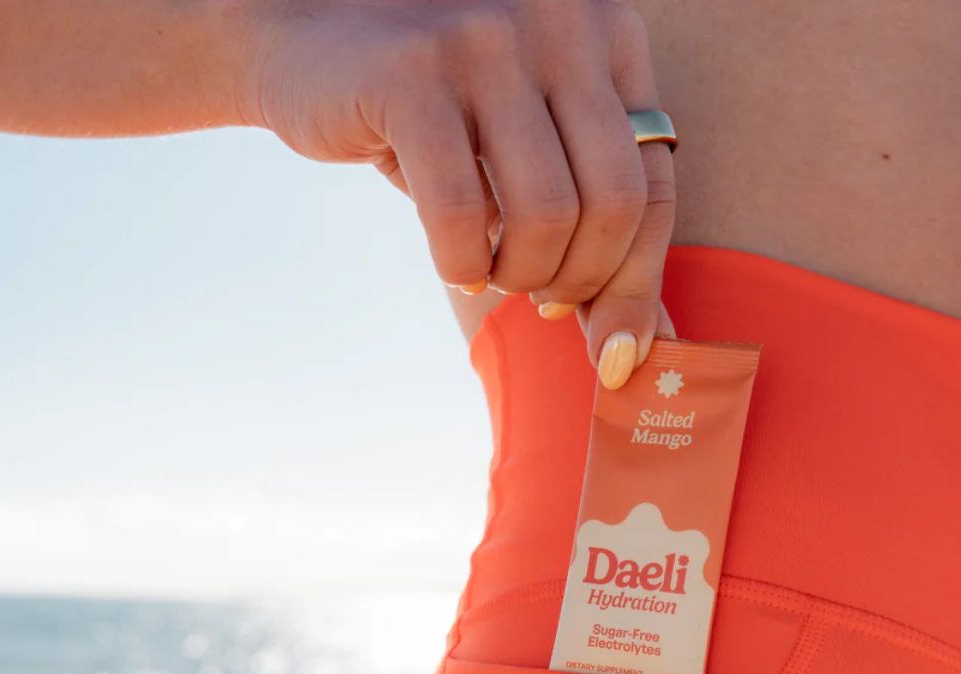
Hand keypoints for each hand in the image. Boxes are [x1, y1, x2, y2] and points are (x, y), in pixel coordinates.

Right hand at [238, 0, 676, 386]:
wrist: (303, 40)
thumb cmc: (435, 115)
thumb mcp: (529, 152)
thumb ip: (591, 228)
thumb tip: (632, 351)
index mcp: (610, 34)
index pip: (656, 186)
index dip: (638, 283)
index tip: (616, 352)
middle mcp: (563, 19)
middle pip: (614, 204)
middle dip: (579, 282)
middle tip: (538, 299)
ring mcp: (488, 38)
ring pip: (548, 213)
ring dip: (518, 274)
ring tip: (491, 271)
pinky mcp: (412, 70)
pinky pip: (463, 213)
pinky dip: (461, 264)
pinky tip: (455, 263)